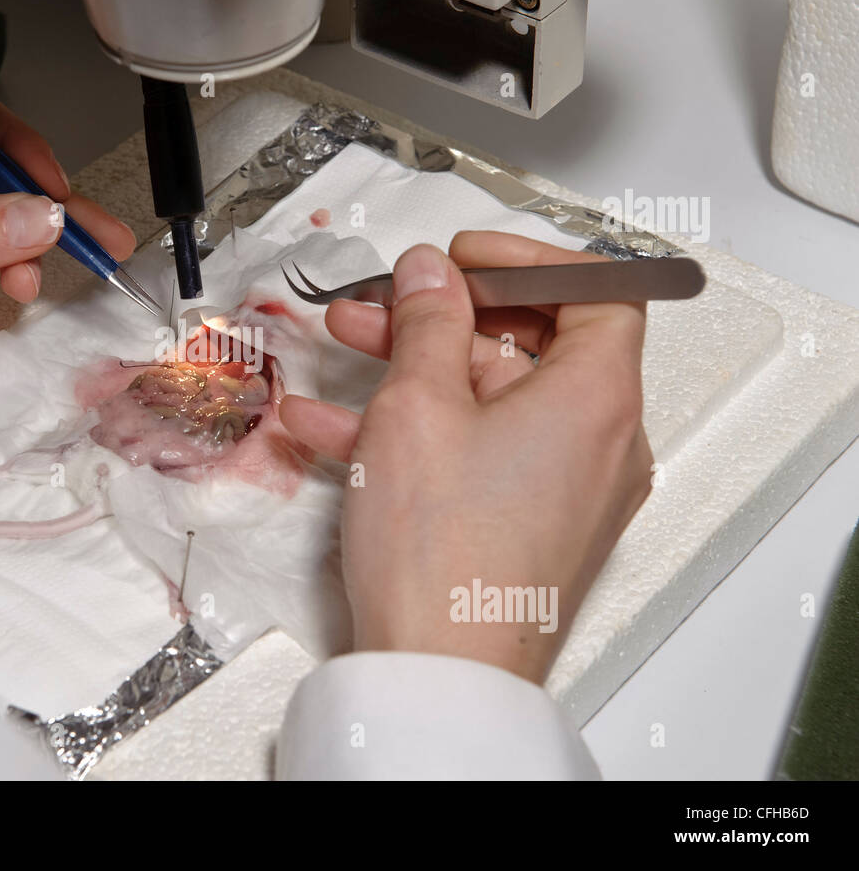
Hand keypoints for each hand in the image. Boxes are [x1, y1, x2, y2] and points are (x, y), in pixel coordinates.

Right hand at [279, 231, 653, 682]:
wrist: (439, 673)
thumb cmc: (446, 555)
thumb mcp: (419, 406)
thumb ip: (427, 323)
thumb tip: (432, 276)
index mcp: (597, 400)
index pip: (598, 291)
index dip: (529, 261)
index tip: (466, 259)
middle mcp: (597, 444)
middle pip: (532, 344)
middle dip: (445, 316)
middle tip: (387, 303)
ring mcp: (563, 490)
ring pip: (490, 400)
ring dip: (415, 369)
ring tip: (346, 347)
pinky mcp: (525, 526)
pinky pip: (475, 454)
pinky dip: (417, 432)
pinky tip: (334, 427)